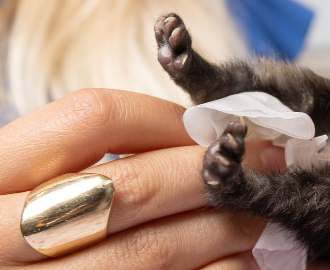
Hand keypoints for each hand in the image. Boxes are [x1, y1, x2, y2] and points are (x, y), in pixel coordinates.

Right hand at [0, 89, 282, 269]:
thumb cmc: (26, 237)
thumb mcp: (32, 188)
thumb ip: (89, 165)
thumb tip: (197, 141)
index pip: (90, 117)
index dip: (164, 116)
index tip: (210, 126)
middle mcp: (3, 238)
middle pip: (131, 186)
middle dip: (210, 171)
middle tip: (262, 163)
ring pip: (154, 249)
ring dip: (223, 227)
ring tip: (257, 214)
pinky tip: (238, 261)